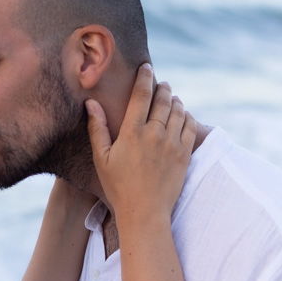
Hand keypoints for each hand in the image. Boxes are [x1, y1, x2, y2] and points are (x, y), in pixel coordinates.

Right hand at [86, 65, 196, 220]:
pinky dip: (187, 116)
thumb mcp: (101, 157)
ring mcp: (173, 144)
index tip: (146, 67)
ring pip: (179, 110)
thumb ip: (97, 127)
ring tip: (171, 98)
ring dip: (175, 100)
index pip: (142, 94)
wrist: (144, 212)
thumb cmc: (118, 186)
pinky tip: (181, 116)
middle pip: (163, 99)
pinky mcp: (185, 154)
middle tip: (161, 83)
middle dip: (162, 87)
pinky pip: (190, 126)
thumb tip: (91, 102)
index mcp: (132, 132)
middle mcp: (155, 134)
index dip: (145, 77)